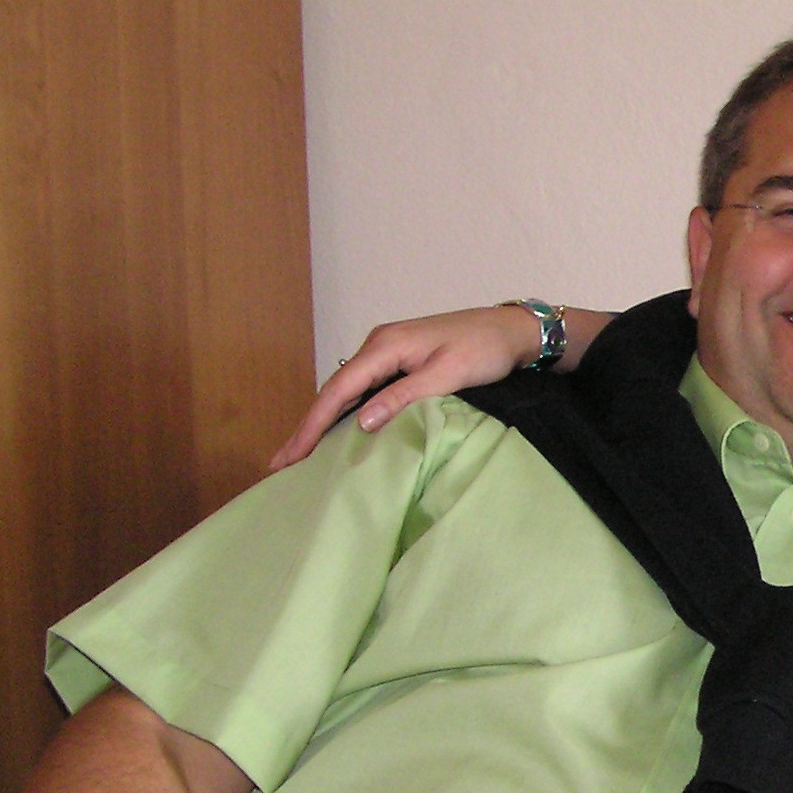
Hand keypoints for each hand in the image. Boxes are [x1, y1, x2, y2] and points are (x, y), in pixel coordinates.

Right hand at [269, 305, 541, 468]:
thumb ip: (404, 397)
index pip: (338, 390)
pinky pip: (362, 388)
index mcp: (385, 346)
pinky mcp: (398, 359)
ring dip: (323, 421)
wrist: (511, 329)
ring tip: (300, 453)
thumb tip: (362, 422)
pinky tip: (337, 431)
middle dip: (307, 427)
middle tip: (281, 462)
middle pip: (334, 391)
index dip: (313, 424)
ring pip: (346, 390)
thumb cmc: (484, 350)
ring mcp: (386, 351)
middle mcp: (378, 345)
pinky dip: (345, 411)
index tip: (292, 454)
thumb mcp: (447, 375)